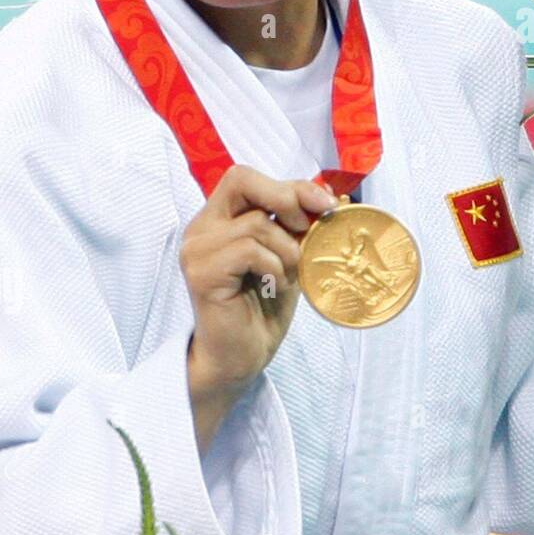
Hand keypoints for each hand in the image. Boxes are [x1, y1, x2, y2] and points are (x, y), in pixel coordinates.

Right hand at [180, 165, 338, 451]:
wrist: (240, 357)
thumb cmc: (262, 307)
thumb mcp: (288, 255)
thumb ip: (298, 226)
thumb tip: (337, 196)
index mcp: (218, 218)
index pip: (246, 176)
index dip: (289, 184)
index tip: (326, 204)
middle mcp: (200, 228)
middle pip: (241, 180)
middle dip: (287, 199)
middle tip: (307, 231)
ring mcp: (196, 249)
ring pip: (257, 223)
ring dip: (287, 249)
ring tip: (288, 274)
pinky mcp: (201, 273)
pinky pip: (250, 250)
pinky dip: (274, 266)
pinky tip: (274, 285)